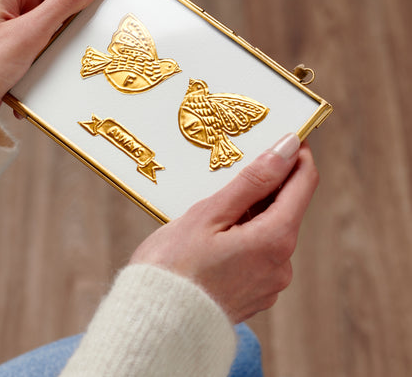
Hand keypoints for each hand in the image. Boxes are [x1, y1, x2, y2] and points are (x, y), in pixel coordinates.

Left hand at [0, 0, 120, 129]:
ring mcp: (16, 22)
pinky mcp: (18, 46)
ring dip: (71, 40)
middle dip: (85, 15)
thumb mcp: (31, 31)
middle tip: (108, 30)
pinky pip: (50, 43)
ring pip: (60, 23)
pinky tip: (60, 69)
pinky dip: (58, 55)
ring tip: (84, 54)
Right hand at [130, 133, 318, 323]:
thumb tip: (286, 148)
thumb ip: (253, 181)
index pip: (303, 183)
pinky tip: (216, 234)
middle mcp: (282, 264)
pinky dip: (245, 234)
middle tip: (233, 167)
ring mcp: (270, 282)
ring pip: (271, 229)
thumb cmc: (173, 267)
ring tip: (215, 206)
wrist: (156, 324)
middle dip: (266, 183)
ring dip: (252, 211)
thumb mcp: (210, 214)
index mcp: (275, 240)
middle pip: (286, 207)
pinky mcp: (257, 293)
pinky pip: (260, 252)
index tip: (282, 136)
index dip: (296, 155)